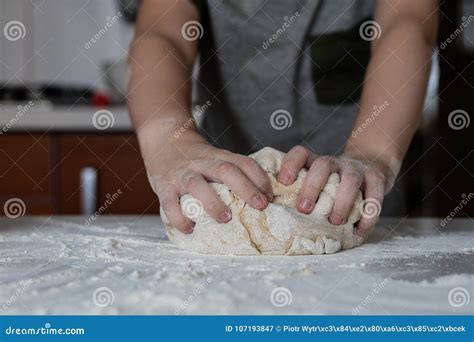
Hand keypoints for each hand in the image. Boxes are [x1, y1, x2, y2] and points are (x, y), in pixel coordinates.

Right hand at [146, 134, 272, 233]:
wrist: (164, 141)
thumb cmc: (197, 159)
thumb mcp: (217, 159)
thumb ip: (234, 174)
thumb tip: (263, 200)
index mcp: (219, 157)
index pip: (244, 163)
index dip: (260, 179)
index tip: (270, 197)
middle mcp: (202, 163)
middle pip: (225, 170)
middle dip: (245, 188)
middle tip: (260, 206)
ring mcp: (182, 173)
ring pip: (197, 184)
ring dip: (213, 202)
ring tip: (226, 219)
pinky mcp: (164, 186)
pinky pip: (169, 202)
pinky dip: (179, 217)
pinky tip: (190, 229)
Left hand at [277, 146, 394, 236]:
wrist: (372, 165)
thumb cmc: (334, 183)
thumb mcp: (317, 182)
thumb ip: (302, 195)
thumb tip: (280, 222)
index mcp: (315, 163)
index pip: (301, 154)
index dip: (291, 164)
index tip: (284, 181)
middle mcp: (335, 162)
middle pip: (323, 165)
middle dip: (312, 187)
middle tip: (303, 209)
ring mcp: (356, 169)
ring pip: (350, 179)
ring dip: (342, 201)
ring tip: (335, 221)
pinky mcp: (377, 179)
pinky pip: (374, 196)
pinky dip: (368, 215)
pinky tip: (359, 230)